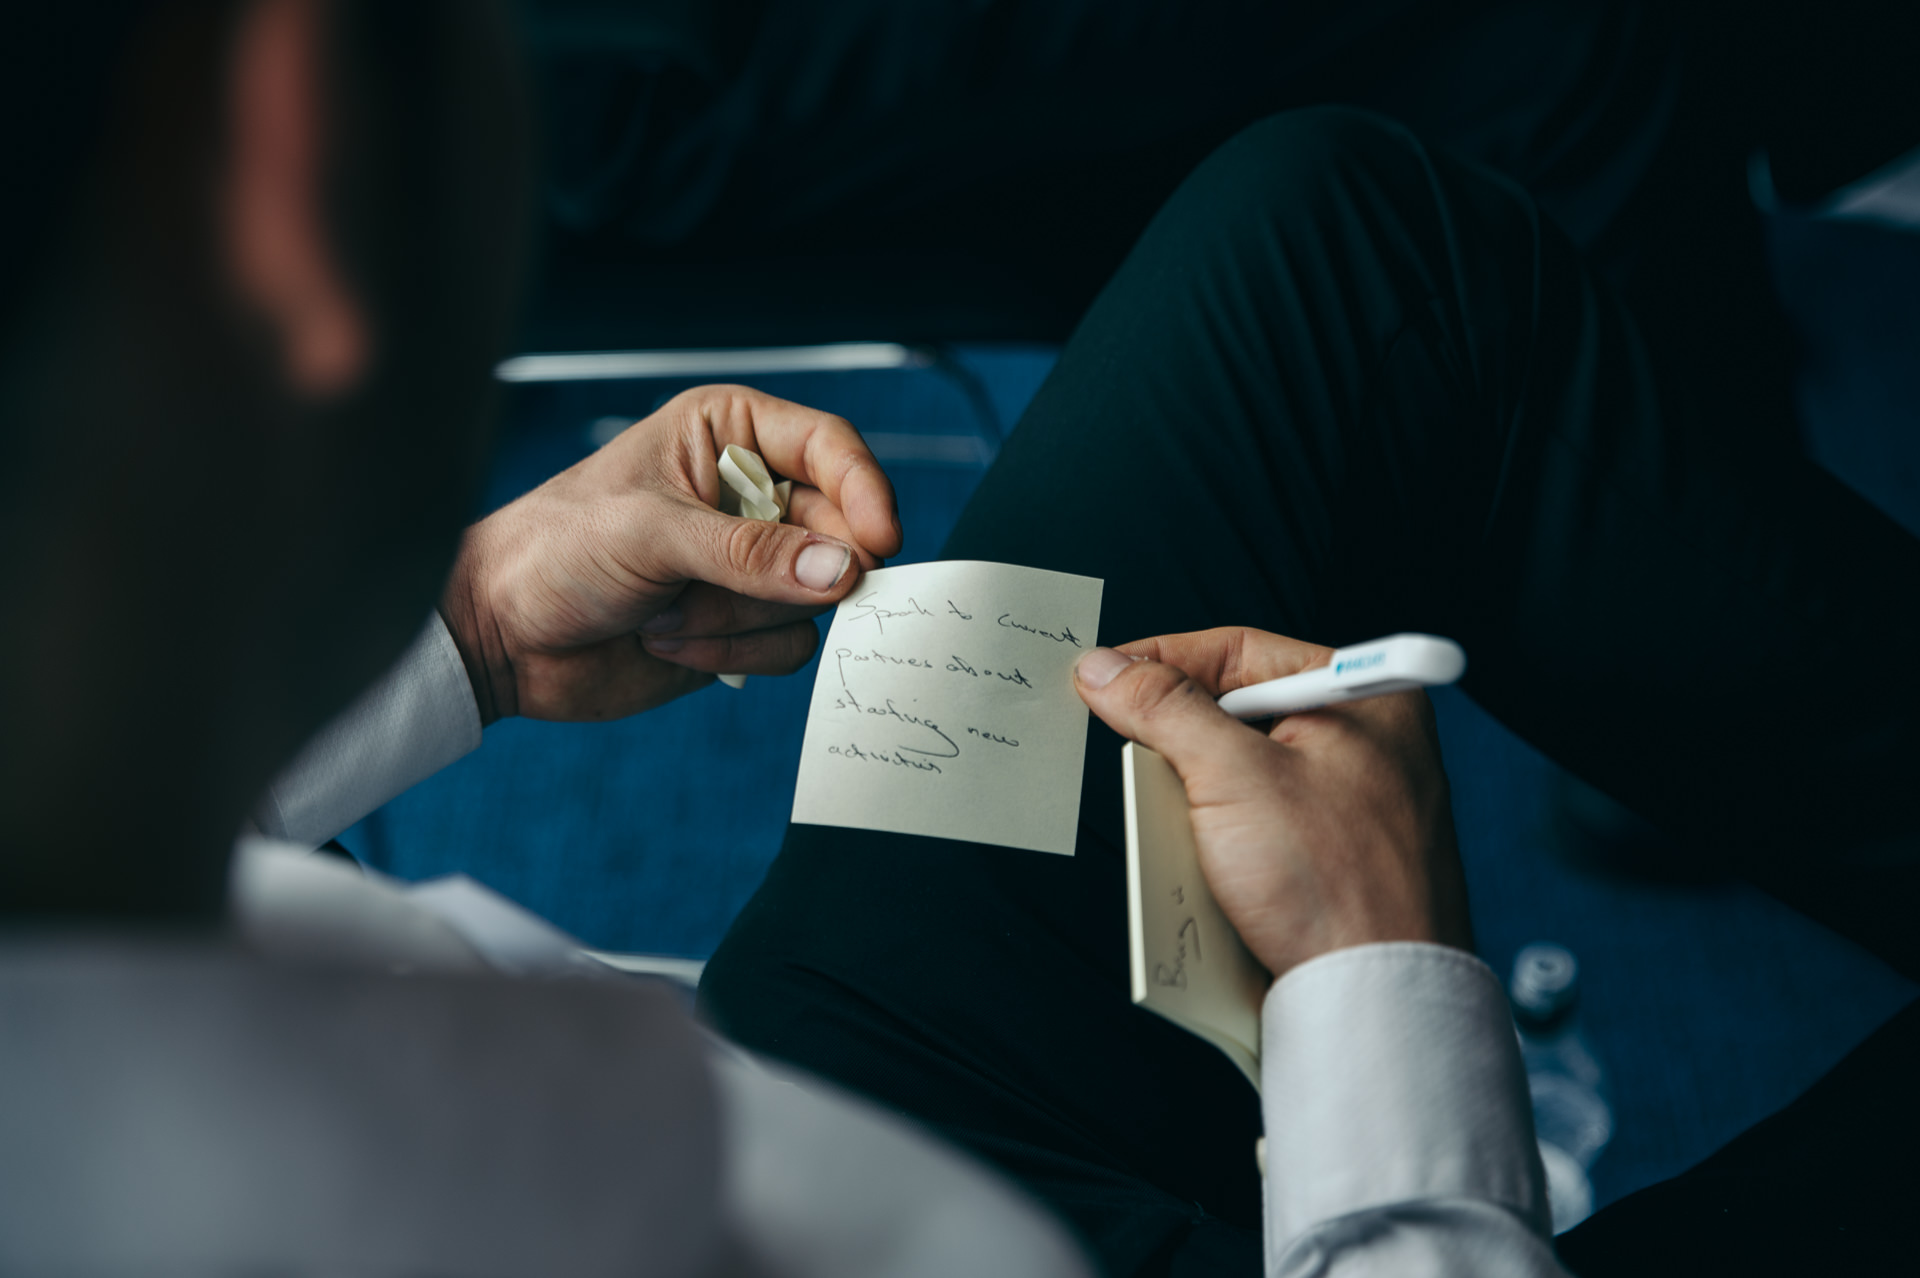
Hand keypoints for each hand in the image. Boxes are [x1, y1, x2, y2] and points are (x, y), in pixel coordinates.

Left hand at [441, 385, 901, 723]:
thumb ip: (752, 555)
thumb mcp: (653, 535)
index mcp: (728, 433)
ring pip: (817, 596)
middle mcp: (749, 493)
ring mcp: (750, 564)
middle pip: (838, 531)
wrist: (500, 636)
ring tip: (669, 614)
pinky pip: (789, 646)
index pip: (829, 446)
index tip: (881, 542)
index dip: (864, 491)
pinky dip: (735, 653)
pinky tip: (668, 642)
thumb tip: (845, 573)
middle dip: (791, 574)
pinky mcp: (744, 625)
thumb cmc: (557, 552)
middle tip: (752, 592)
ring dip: (744, 619)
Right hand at [1074, 627, 1471, 979]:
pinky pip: (1256, 825)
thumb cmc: (1339, 885)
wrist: (1377, 996)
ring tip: (1180, 825)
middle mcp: (1365, 741)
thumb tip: (1106, 669)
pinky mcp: (1331, 856)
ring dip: (1194, 797)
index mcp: (1362, 697)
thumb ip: (1164, 710)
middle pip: (1236, 713)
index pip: (1240, 651)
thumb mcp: (1233, 777)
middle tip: (1135, 754)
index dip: (1163, 660)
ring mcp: (1350, 802)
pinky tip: (1206, 865)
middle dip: (1179, 740)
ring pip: (1240, 773)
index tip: (1106, 677)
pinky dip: (1218, 838)